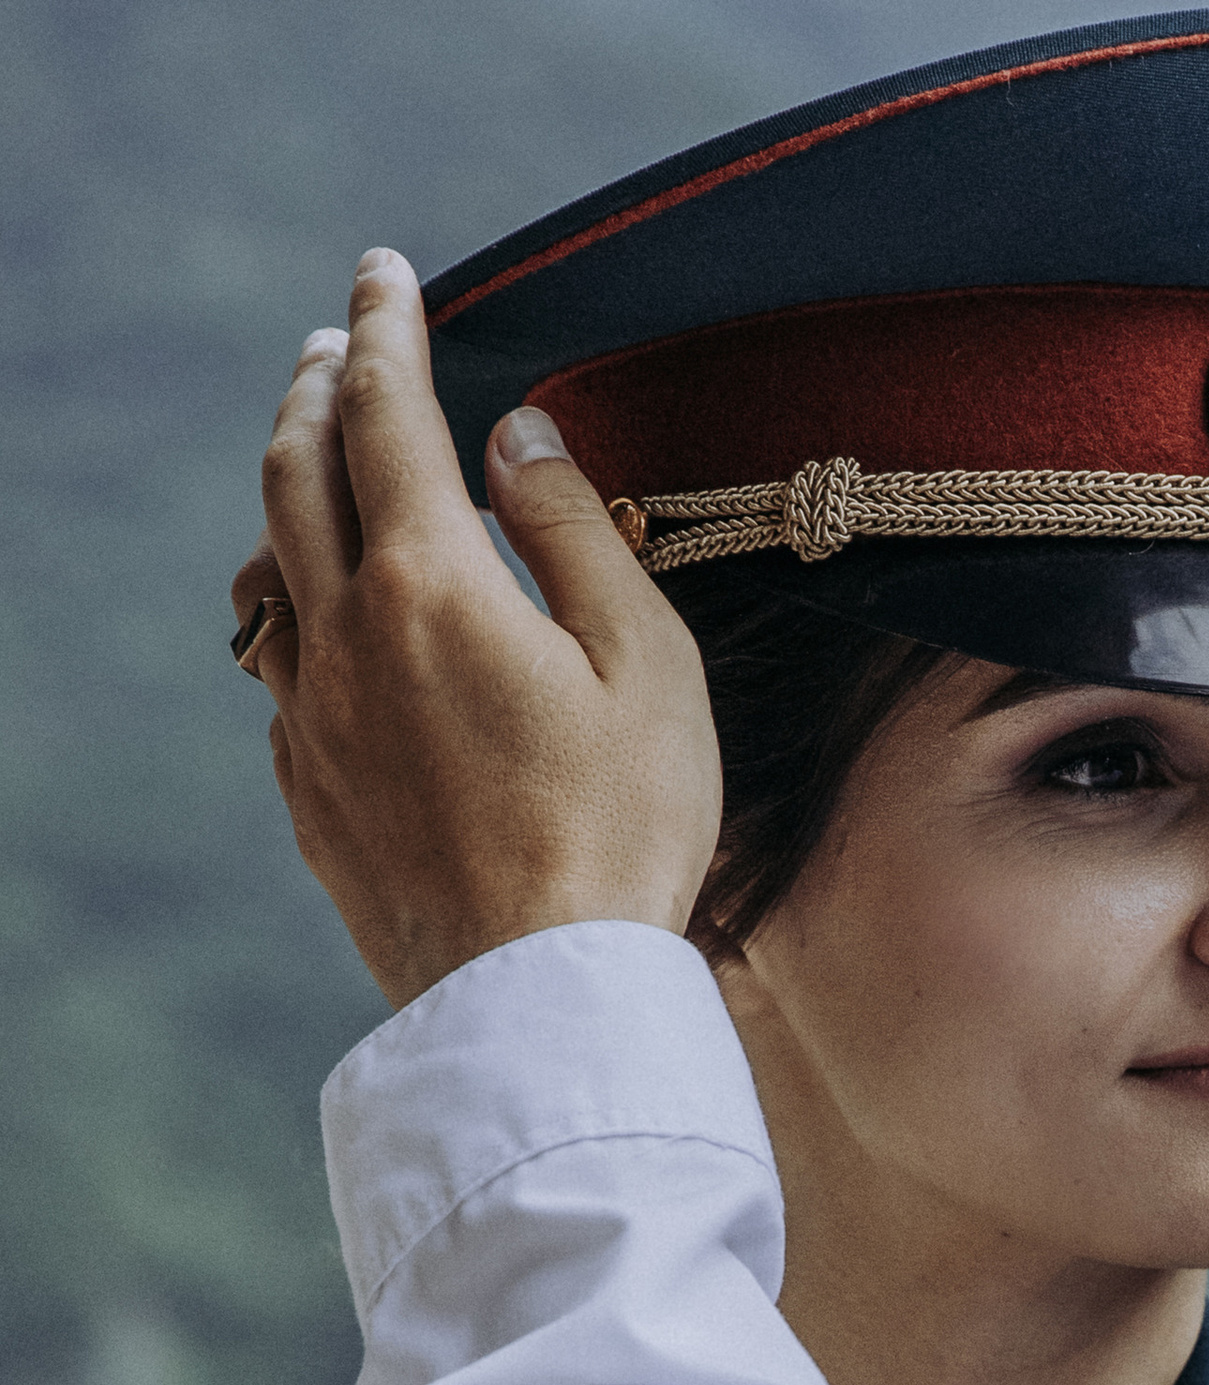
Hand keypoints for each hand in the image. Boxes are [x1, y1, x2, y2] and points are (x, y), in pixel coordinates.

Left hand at [232, 251, 718, 1006]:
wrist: (540, 1000)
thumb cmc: (621, 839)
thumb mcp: (650, 669)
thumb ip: (578, 534)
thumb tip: (521, 441)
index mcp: (432, 584)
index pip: (387, 411)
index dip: (385, 327)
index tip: (384, 274)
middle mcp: (346, 635)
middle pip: (297, 469)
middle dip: (315, 388)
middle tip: (334, 348)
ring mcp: (315, 719)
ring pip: (271, 565)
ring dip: (289, 489)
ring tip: (313, 460)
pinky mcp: (312, 793)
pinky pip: (281, 667)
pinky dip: (296, 606)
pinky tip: (323, 617)